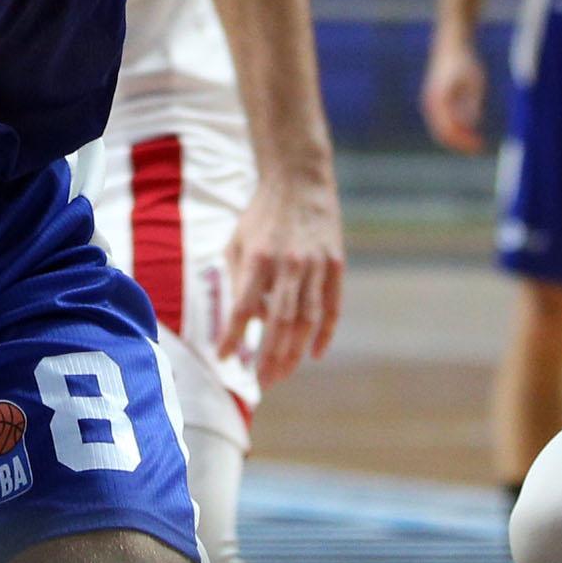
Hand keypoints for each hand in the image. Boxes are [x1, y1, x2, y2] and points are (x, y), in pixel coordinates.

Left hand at [221, 165, 343, 387]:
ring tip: (282, 375)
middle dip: (269, 357)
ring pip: (306, 320)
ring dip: (294, 352)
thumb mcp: (239, 242)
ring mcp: (315, 264)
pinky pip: (332, 307)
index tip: (226, 359)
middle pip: (279, 322)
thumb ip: (238, 281)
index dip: (233, 336)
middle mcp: (288, 263)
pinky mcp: (336, 263)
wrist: (299, 180)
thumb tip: (241, 323)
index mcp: (258, 257)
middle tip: (262, 382)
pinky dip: (325, 333)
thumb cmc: (262, 216)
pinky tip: (316, 354)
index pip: (242, 307)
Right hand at [421, 32, 487, 154]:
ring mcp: (432, 102)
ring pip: (442, 129)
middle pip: (443, 133)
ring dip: (459, 136)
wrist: (452, 43)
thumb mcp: (475, 80)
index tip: (480, 145)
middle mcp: (431, 103)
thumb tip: (472, 122)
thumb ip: (472, 101)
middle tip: (479, 147)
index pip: (449, 130)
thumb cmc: (465, 60)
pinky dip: (457, 128)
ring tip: (476, 140)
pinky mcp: (436, 100)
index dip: (464, 141)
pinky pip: (444, 121)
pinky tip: (471, 127)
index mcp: (439, 99)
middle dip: (461, 143)